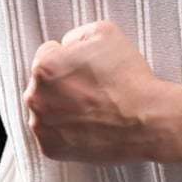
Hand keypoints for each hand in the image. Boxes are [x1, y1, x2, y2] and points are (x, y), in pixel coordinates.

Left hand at [23, 19, 167, 162]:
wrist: (146, 121)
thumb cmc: (128, 77)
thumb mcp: (106, 33)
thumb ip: (76, 35)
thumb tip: (66, 45)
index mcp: (44, 67)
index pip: (47, 54)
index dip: (70, 58)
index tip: (87, 68)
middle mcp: (35, 97)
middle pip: (43, 84)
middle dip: (61, 84)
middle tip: (91, 90)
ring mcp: (42, 126)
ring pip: (45, 110)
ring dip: (61, 108)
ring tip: (91, 110)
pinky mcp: (51, 149)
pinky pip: (52, 135)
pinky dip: (66, 132)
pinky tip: (88, 127)